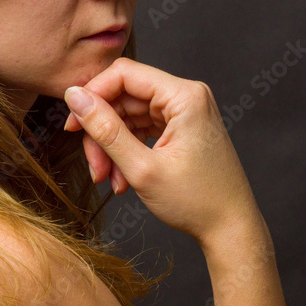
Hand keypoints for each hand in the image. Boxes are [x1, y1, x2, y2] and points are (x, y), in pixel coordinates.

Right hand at [63, 57, 261, 245]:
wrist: (232, 230)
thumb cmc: (198, 202)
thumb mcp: (142, 168)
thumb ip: (105, 130)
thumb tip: (74, 97)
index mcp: (184, 96)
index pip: (124, 74)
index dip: (92, 95)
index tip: (72, 124)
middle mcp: (186, 96)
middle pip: (123, 97)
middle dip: (102, 132)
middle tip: (93, 167)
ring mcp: (184, 112)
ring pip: (128, 115)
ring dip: (112, 146)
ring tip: (108, 180)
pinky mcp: (181, 127)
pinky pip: (141, 128)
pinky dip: (127, 150)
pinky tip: (121, 178)